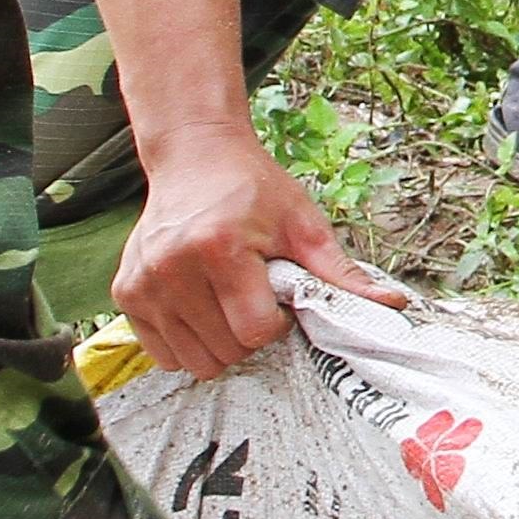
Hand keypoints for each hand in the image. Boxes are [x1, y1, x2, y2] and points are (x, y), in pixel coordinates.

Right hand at [116, 127, 404, 375]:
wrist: (195, 156)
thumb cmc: (253, 189)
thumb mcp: (303, 224)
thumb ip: (342, 273)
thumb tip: (393, 304)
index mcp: (219, 247)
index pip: (254, 332)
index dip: (275, 324)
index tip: (276, 297)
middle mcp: (172, 267)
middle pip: (224, 352)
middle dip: (248, 334)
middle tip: (252, 296)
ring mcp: (143, 283)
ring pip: (192, 361)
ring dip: (218, 343)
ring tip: (226, 300)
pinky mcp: (125, 293)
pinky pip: (163, 353)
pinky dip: (187, 342)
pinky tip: (200, 306)